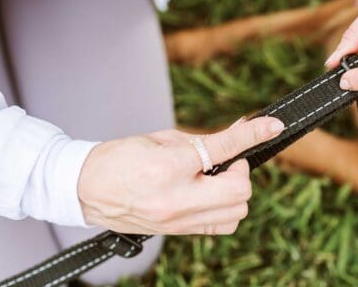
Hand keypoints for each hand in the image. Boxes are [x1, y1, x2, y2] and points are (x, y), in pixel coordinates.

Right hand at [77, 116, 283, 234]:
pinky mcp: (178, 232)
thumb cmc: (119, 158)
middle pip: (240, 190)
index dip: (252, 134)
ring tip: (216, 178)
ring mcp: (178, 221)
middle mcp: (176, 200)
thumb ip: (206, 139)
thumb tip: (241, 130)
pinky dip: (225, 208)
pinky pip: (221, 225)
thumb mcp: (163, 138)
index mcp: (168, 167)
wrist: (84, 189)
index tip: (272, 126)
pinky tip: (210, 193)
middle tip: (228, 160)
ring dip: (235, 191)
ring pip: (236, 213)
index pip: (224, 148)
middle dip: (241, 170)